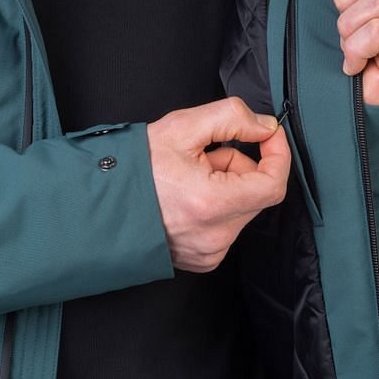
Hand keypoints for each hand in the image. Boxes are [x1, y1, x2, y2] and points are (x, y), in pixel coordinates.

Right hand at [147, 96, 290, 272]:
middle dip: (239, 165)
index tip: (267, 135)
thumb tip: (266, 127)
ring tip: (189, 177)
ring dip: (228, 185)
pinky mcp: (204, 260)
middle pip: (257, 193)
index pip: (273, 184)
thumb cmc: (135, 167)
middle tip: (205, 155)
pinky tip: (188, 198)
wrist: (100, 203)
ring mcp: (209, 252)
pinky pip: (228, 226)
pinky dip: (217, 207)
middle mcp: (214, 236)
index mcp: (211, 204)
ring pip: (243, 208)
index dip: (277, 153)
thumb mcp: (183, 126)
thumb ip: (232, 118)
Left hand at [332, 0, 378, 105]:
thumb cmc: (349, 49)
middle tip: (346, 30)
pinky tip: (355, 63)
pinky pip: (378, 31)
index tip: (346, 0)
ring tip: (351, 47)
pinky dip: (355, 48)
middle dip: (347, 2)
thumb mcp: (347, 2)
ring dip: (349, 28)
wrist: (355, 102)